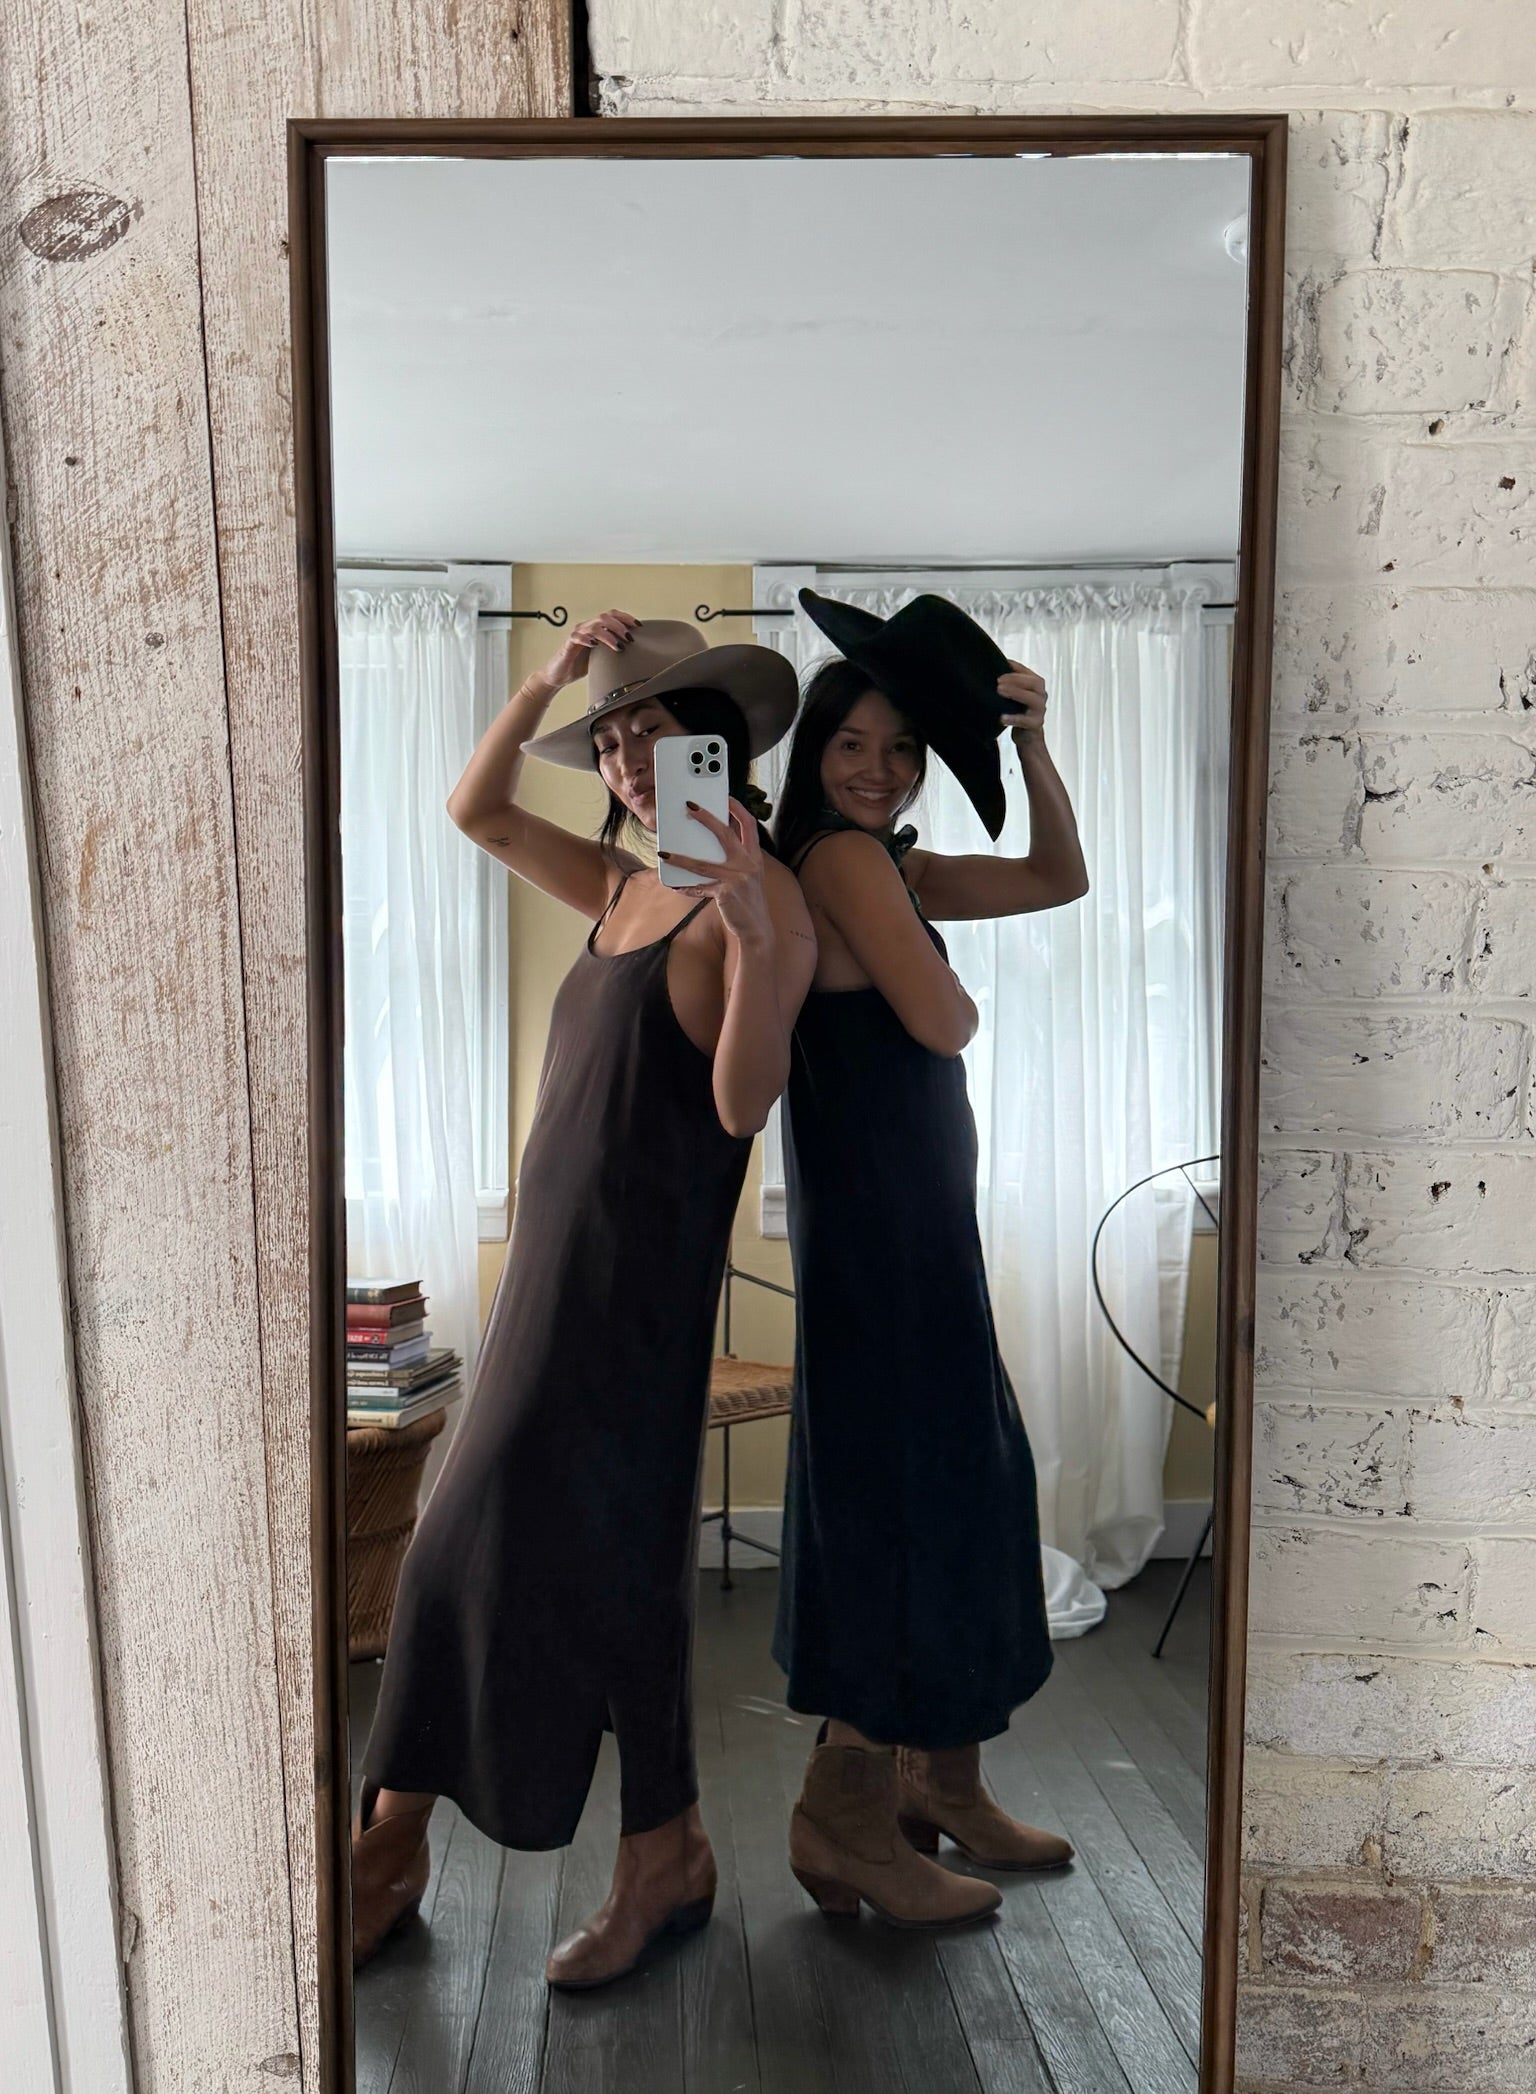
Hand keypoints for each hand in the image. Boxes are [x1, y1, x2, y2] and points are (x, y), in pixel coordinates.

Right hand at [539, 608, 640, 690]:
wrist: (559, 675)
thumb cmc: (580, 665)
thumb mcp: (602, 657)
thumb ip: (614, 650)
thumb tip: (637, 653)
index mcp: (596, 628)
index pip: (612, 615)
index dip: (625, 618)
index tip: (638, 626)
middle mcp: (586, 628)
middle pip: (604, 617)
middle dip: (620, 626)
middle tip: (629, 638)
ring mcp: (577, 635)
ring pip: (594, 626)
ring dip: (609, 635)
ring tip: (619, 645)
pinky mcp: (568, 644)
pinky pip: (577, 637)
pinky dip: (587, 639)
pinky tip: (595, 644)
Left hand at [658, 798, 773, 945]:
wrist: (757, 929)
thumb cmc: (748, 902)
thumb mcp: (748, 878)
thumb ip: (733, 863)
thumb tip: (704, 850)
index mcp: (754, 858)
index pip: (749, 825)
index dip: (738, 809)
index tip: (726, 797)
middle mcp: (748, 865)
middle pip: (725, 833)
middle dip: (706, 817)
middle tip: (689, 806)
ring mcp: (737, 879)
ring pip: (703, 863)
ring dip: (680, 858)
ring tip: (664, 853)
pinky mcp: (725, 893)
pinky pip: (699, 887)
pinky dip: (685, 887)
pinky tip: (674, 885)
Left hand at [998, 661, 1047, 746]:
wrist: (1028, 736)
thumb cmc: (1020, 712)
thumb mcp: (1016, 695)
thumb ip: (1010, 684)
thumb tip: (992, 670)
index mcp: (1036, 686)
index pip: (1028, 672)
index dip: (1016, 668)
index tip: (1002, 664)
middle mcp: (1041, 695)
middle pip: (1034, 683)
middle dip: (1015, 679)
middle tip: (998, 680)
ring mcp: (1040, 710)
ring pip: (1032, 699)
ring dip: (1015, 693)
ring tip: (999, 691)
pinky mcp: (1036, 724)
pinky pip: (1026, 720)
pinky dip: (1014, 718)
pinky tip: (1002, 717)